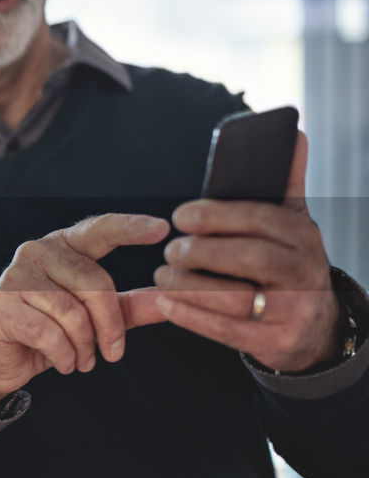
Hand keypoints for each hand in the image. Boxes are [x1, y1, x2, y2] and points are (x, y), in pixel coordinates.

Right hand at [0, 213, 171, 409]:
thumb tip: (171, 298)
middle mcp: (37, 252)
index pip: (100, 230)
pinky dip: (64, 356)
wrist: (1, 361)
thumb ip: (129, 307)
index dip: (130, 228)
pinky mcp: (1, 306)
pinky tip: (63, 363)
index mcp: (64, 246)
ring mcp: (14, 277)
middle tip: (112, 354)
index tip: (163, 228)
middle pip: (93, 282)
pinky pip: (49, 333)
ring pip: (72, 312)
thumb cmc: (49, 332)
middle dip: (110, 326)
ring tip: (82, 360)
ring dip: (85, 347)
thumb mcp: (95, 319)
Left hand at [154, 130, 340, 371]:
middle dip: (204, 251)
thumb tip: (295, 134)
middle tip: (171, 249)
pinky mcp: (277, 343)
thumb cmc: (287, 266)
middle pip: (252, 258)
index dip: (219, 215)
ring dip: (191, 285)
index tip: (181, 215)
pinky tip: (166, 304)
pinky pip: (228, 330)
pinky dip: (192, 317)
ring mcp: (295, 310)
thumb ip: (286, 184)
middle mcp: (305, 272)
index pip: (263, 219)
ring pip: (237, 297)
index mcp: (304, 237)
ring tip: (163, 275)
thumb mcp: (292, 226)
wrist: (314, 330)